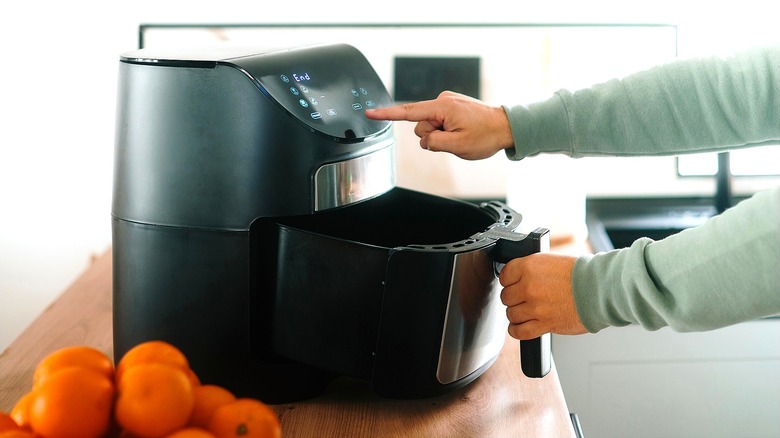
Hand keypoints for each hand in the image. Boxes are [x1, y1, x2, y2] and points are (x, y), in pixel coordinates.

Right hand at [365, 91, 513, 159]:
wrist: (506, 126)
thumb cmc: (486, 135)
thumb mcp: (458, 146)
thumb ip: (434, 143)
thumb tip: (424, 139)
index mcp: (442, 107)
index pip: (408, 112)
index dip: (386, 114)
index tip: (370, 113)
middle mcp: (442, 101)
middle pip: (421, 126)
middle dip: (432, 137)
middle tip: (455, 139)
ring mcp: (447, 103)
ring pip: (430, 127)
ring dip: (441, 135)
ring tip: (461, 135)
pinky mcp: (451, 107)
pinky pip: (439, 123)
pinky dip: (446, 131)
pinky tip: (461, 131)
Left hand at [499, 253, 586, 339]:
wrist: (600, 289)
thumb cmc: (581, 274)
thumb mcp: (550, 261)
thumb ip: (530, 270)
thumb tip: (516, 278)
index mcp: (529, 266)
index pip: (504, 276)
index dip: (509, 281)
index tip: (514, 284)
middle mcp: (529, 286)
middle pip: (506, 297)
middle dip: (514, 298)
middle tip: (525, 298)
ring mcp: (536, 306)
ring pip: (511, 314)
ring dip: (517, 314)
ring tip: (527, 312)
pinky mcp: (544, 323)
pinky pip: (519, 331)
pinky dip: (517, 330)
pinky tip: (520, 326)